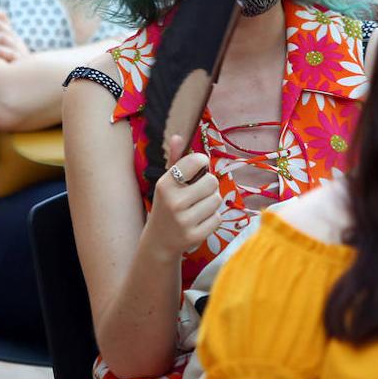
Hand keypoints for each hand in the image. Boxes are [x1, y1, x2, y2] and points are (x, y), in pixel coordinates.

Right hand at [145, 135, 222, 261]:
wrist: (159, 242)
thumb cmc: (167, 205)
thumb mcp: (167, 182)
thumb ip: (176, 159)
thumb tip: (178, 136)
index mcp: (165, 184)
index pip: (197, 161)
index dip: (202, 163)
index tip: (198, 169)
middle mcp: (173, 201)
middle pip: (212, 181)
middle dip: (208, 186)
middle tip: (197, 194)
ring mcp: (183, 221)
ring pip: (217, 200)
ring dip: (211, 202)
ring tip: (197, 208)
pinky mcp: (194, 236)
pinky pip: (218, 218)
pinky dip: (212, 219)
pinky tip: (199, 221)